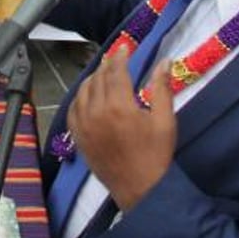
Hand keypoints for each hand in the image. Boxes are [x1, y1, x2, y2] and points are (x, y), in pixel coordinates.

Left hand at [67, 46, 176, 211]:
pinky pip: (73, 109)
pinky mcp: (78, 137)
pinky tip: (89, 95)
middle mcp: (97, 112)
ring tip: (104, 74)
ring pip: (83, 91)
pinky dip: (80, 97)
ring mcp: (84, 126)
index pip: (115, 71)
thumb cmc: (156, 155)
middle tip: (116, 59)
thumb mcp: (166, 121)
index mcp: (119, 106)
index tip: (125, 47)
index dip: (120, 56)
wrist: (141, 189)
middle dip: (107, 65)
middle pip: (98, 78)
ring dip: (93, 79)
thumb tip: (164, 61)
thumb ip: (162, 88)